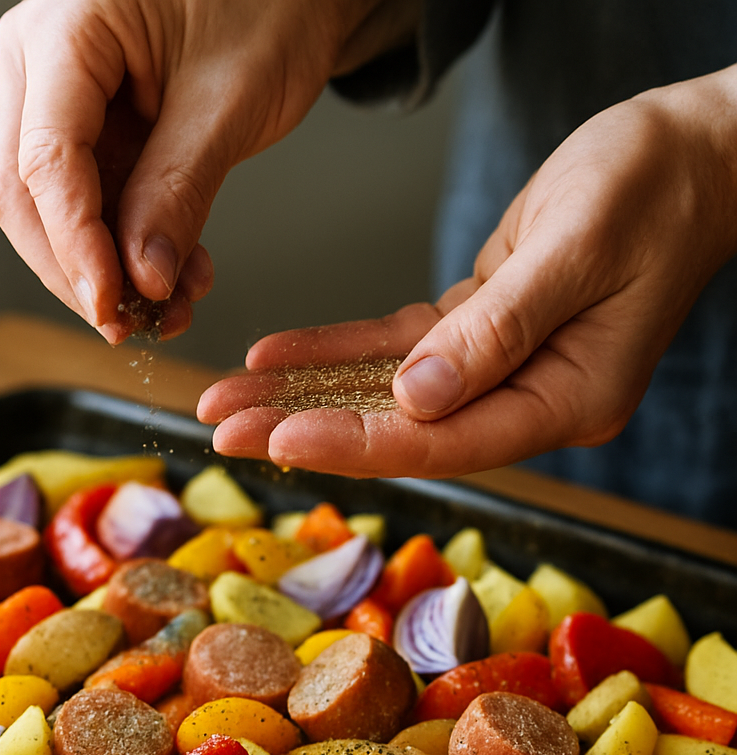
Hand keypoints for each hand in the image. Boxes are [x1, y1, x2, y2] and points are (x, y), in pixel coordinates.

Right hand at [0, 0, 414, 342]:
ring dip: (107, 268)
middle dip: (78, 270)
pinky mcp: (88, 124)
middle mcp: (42, 59)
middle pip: (25, 192)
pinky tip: (173, 274)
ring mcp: (59, 92)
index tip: (112, 307)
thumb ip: (179, 189)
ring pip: (51, 208)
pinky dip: (128, 247)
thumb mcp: (230, 100)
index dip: (75, 248)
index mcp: (66, 28)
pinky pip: (91, 200)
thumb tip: (143, 275)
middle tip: (130, 323)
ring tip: (170, 304)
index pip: (43, 161)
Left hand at [199, 66, 736, 474]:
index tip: (280, 438)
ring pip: (382, 393)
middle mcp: (527, 398)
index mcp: (567, 399)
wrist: (690, 154)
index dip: (358, 443)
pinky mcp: (476, 332)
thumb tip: (417, 399)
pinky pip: (392, 348)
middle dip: (305, 427)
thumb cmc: (657, 189)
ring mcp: (500, 370)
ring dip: (300, 395)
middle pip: (399, 429)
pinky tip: (275, 356)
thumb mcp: (581, 248)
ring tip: (225, 398)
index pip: (445, 439)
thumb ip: (501, 329)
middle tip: (221, 426)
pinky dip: (333, 352)